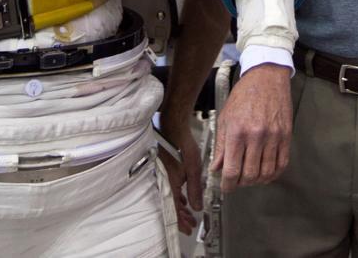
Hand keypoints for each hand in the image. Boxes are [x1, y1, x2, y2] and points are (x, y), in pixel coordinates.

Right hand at [158, 119, 202, 235]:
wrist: (172, 128)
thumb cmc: (180, 145)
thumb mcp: (193, 169)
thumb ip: (195, 190)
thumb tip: (196, 206)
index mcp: (168, 185)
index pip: (173, 210)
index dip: (181, 222)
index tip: (187, 229)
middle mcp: (162, 183)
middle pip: (170, 206)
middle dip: (181, 216)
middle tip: (190, 223)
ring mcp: (161, 177)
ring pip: (170, 198)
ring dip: (180, 206)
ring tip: (189, 211)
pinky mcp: (162, 171)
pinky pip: (168, 188)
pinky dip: (176, 195)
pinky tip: (183, 196)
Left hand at [210, 63, 290, 192]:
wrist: (267, 77)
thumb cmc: (244, 95)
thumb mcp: (225, 117)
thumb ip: (221, 146)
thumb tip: (216, 168)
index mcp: (237, 131)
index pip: (232, 170)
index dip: (228, 185)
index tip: (226, 188)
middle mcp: (256, 135)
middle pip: (250, 175)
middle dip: (242, 183)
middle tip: (238, 181)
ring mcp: (274, 136)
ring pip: (267, 172)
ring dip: (258, 180)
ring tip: (251, 177)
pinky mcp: (286, 135)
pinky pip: (282, 163)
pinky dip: (274, 173)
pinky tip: (266, 172)